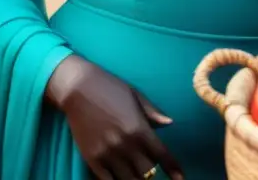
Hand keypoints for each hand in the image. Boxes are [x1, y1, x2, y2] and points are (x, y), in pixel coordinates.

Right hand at [46, 55, 183, 179]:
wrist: (77, 88)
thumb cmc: (110, 88)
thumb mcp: (136, 96)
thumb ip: (153, 113)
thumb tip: (169, 123)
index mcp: (139, 129)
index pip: (162, 155)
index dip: (173, 169)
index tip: (180, 178)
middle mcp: (125, 145)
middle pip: (147, 173)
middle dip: (153, 173)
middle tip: (152, 168)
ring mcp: (107, 154)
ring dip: (136, 178)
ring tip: (137, 173)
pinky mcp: (92, 160)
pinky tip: (121, 177)